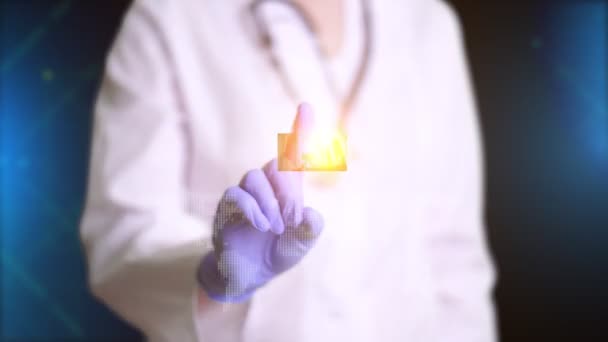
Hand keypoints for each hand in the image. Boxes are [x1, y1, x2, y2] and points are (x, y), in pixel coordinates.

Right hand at [197, 104, 323, 301]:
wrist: (248, 275)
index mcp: (287, 190)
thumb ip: (309, 230)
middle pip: (276, 164)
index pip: (292, 155)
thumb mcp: (300, 244)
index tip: (306, 106)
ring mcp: (244, 195)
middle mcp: (265, 186)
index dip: (300, 130)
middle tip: (293, 216)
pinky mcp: (226, 207)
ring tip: (276, 227)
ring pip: (254, 177)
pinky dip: (251, 209)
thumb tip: (310, 214)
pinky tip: (261, 225)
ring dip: (269, 202)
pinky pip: (235, 195)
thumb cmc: (277, 252)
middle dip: (287, 189)